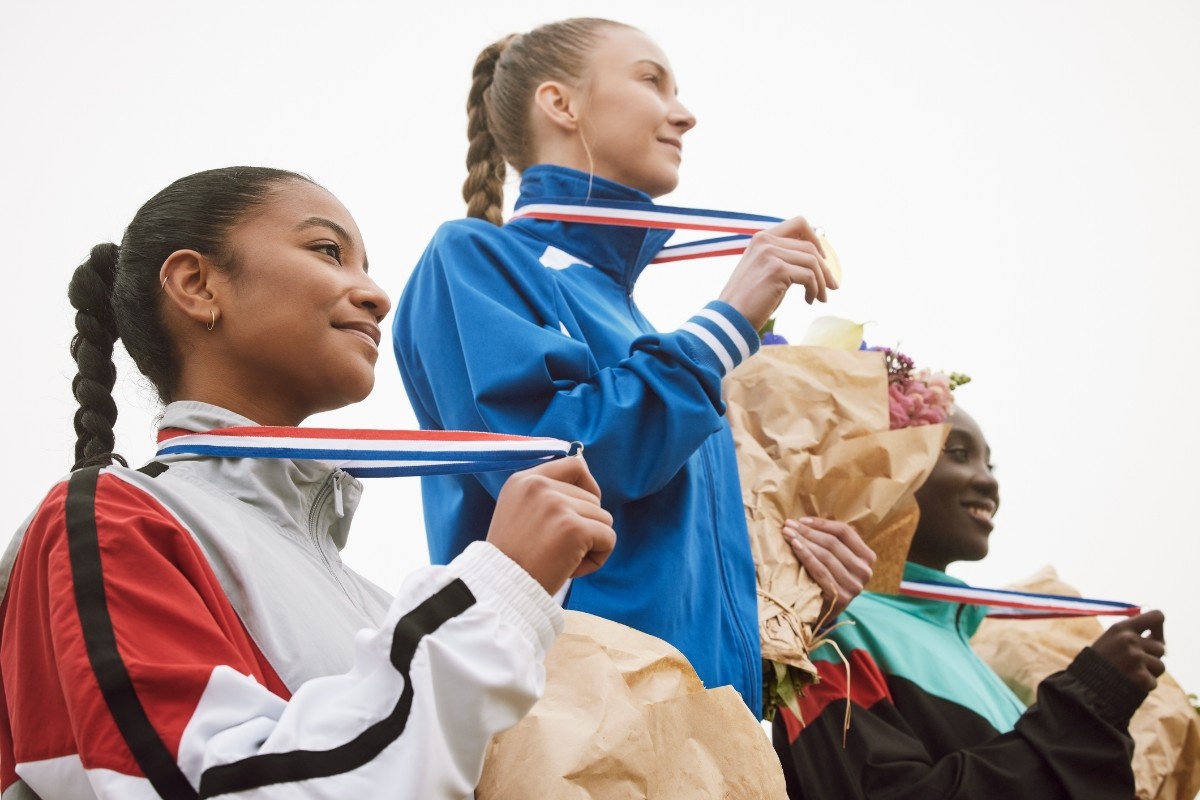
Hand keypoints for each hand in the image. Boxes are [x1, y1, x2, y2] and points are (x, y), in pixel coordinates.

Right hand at [487, 456, 615, 594]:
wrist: (501, 589)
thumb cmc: (513, 560)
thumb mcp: (519, 513)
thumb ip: (547, 497)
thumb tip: (590, 491)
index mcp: (524, 480)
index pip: (574, 465)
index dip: (588, 486)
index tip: (583, 509)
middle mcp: (539, 486)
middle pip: (593, 498)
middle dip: (585, 525)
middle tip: (557, 549)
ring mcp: (557, 505)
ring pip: (604, 518)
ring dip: (591, 543)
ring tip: (562, 559)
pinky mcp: (574, 528)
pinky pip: (609, 538)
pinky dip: (598, 558)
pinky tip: (572, 569)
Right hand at [717, 216, 839, 330]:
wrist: (730, 318)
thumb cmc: (748, 300)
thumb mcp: (765, 272)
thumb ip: (783, 260)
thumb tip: (815, 260)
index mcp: (761, 238)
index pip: (799, 223)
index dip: (816, 238)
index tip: (823, 259)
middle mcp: (765, 240)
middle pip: (810, 246)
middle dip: (825, 268)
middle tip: (832, 287)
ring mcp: (770, 253)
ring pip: (813, 262)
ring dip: (822, 282)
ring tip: (820, 298)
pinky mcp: (776, 270)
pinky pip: (809, 277)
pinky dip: (814, 290)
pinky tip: (809, 301)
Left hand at [783, 517, 875, 622]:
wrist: (826, 612)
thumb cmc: (829, 579)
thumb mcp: (838, 560)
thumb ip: (833, 543)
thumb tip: (807, 520)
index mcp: (867, 557)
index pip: (845, 532)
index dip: (822, 524)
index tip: (801, 520)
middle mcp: (865, 571)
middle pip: (833, 543)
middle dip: (808, 532)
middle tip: (789, 524)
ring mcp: (854, 585)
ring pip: (826, 556)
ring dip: (804, 542)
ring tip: (787, 534)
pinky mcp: (841, 597)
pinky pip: (820, 571)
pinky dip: (806, 556)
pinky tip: (794, 547)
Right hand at [1089, 610, 1166, 692]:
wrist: (1083, 687)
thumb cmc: (1098, 664)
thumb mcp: (1110, 640)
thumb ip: (1132, 635)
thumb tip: (1158, 636)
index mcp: (1121, 627)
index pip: (1157, 616)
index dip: (1159, 629)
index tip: (1152, 637)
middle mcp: (1129, 640)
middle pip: (1160, 647)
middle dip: (1151, 657)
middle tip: (1132, 664)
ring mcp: (1135, 658)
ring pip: (1160, 665)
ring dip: (1149, 673)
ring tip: (1128, 674)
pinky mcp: (1140, 677)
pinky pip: (1153, 681)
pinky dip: (1143, 686)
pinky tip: (1127, 684)